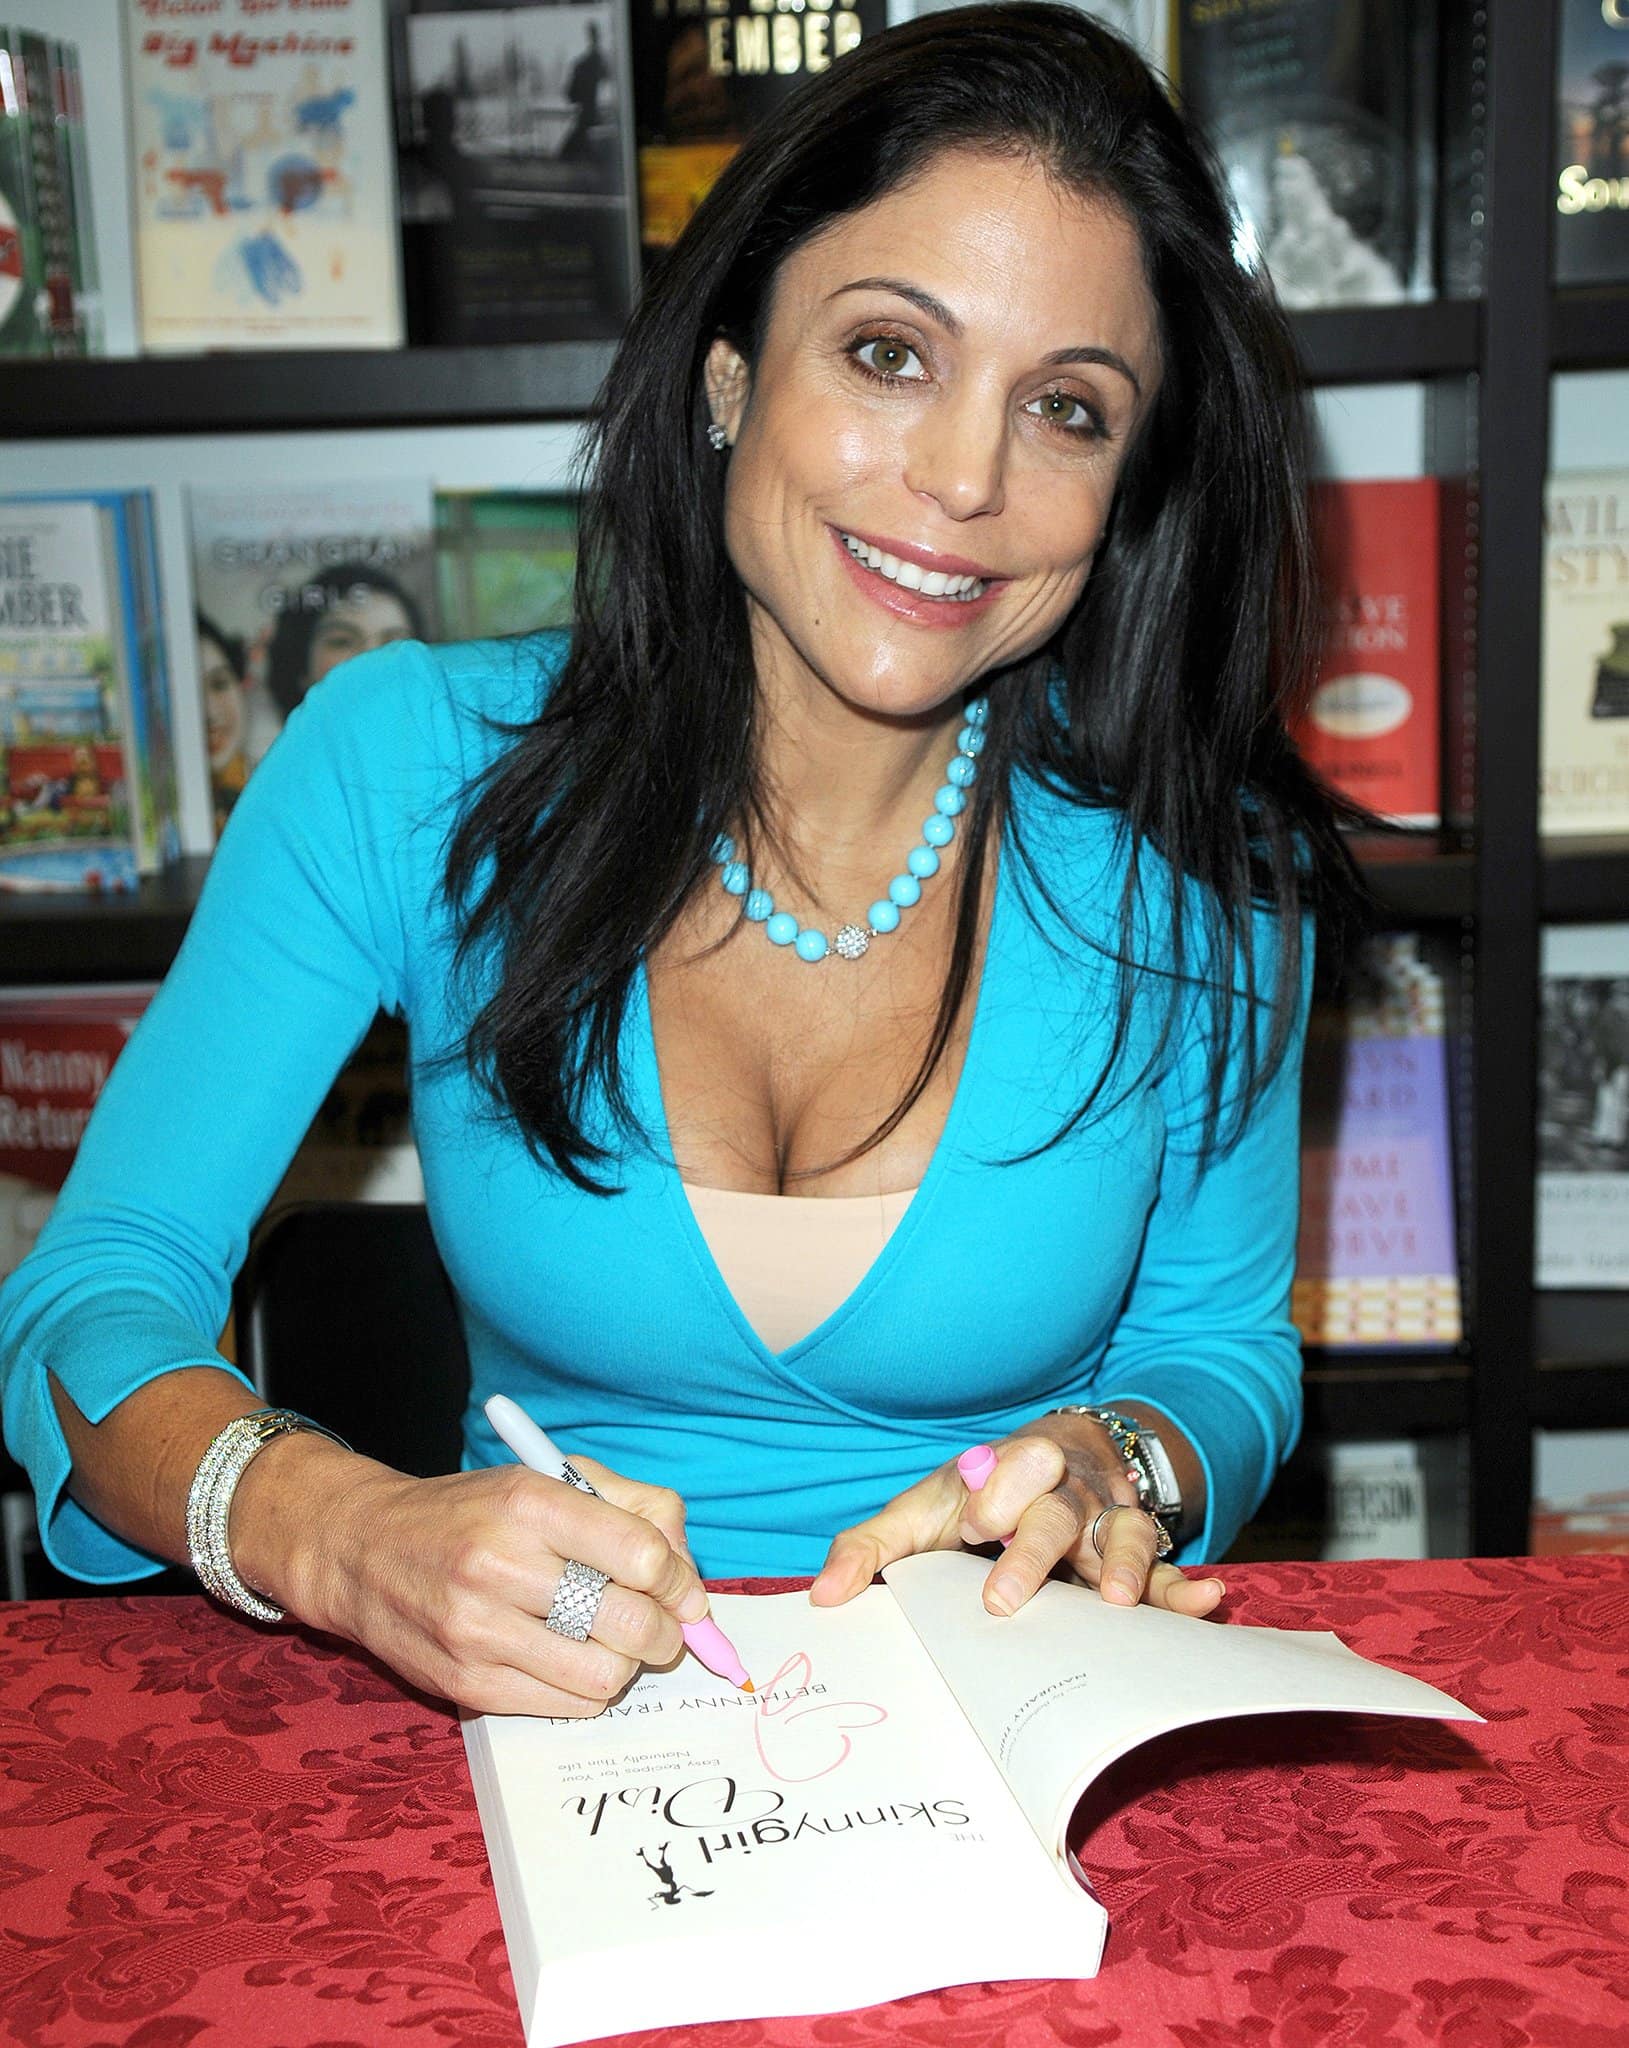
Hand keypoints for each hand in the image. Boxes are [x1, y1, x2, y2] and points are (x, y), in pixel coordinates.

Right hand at [236, 1436, 709, 1716]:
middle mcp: (499, 1565)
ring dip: (627, 1665)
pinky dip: (586, 1689)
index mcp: (528, 1503)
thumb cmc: (473, 1512)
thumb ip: (631, 1507)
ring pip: (603, 1676)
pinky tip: (570, 1659)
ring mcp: (478, 1631)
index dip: (678, 1578)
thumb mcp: (548, 1478)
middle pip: (630, 1623)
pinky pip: (565, 1707)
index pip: (641, 1554)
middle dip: (665, 1631)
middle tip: (662, 1626)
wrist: (363, 1551)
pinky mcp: (465, 1683)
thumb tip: (689, 1574)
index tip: (681, 1587)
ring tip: (613, 1642)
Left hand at [809, 1416, 1223, 1619]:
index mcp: (1006, 1473)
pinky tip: (1210, 1601)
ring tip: (1119, 1602)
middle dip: (1036, 1545)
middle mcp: (1063, 1492)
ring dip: (1125, 1566)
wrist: (1055, 1463)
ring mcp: (1108, 1523)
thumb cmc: (977, 1497)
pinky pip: (1171, 1571)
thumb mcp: (922, 1514)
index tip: (978, 1522)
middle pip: (1057, 1510)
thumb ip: (870, 1551)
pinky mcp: (1141, 1559)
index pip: (1004, 1470)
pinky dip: (1187, 1590)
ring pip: (1124, 1536)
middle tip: (1006, 1596)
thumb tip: (823, 1599)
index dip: (995, 1490)